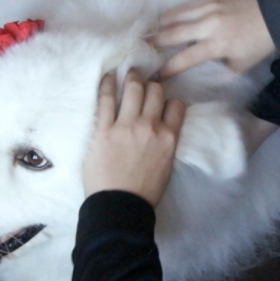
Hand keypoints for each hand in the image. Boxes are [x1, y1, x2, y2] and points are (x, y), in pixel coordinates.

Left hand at [83, 71, 185, 207]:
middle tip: (143, 84)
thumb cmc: (144, 193)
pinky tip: (108, 76)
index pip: (176, 105)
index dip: (170, 100)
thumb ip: (165, 143)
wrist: (120, 207)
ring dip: (132, 78)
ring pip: (133, 89)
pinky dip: (108, 84)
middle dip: (151, 85)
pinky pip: (106, 99)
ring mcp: (125, 126)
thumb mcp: (166, 166)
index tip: (162, 101)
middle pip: (155, 92)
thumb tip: (159, 131)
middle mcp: (150, 126)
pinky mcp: (103, 129)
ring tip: (128, 74)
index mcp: (169, 138)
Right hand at [150, 0, 274, 78]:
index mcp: (217, 45)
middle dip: (156, 42)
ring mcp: (209, 8)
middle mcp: (209, 26)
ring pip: (178, 16)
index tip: (156, 76)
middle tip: (141, 47)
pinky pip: (188, 5)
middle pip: (175, 34)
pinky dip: (175, 12)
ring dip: (162, 25)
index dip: (168, 68)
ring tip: (149, 32)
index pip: (186, 59)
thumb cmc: (260, 42)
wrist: (277, 12)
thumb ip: (222, 69)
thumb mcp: (242, 64)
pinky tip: (166, 16)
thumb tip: (206, 70)